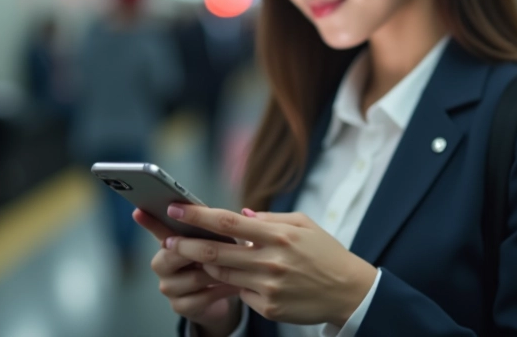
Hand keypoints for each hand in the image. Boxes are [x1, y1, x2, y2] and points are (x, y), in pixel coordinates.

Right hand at [133, 210, 241, 335]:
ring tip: (239, 267)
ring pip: (195, 277)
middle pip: (174, 254)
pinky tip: (236, 285)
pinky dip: (222, 290)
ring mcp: (168, 287)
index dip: (149, 221)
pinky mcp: (179, 306)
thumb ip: (210, 229)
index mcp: (168, 243)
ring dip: (219, 272)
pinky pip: (203, 297)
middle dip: (201, 250)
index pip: (158, 229)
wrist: (218, 296)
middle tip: (226, 246)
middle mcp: (162, 264)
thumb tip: (233, 211)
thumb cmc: (213, 261)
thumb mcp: (212, 242)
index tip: (139, 210)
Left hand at [163, 205, 377, 326]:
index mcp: (278, 235)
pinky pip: (240, 293)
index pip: (228, 222)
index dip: (197, 215)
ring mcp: (268, 286)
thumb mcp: (304, 225)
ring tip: (199, 256)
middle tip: (167, 240)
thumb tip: (240, 215)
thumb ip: (270, 219)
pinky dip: (234, 283)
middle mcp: (270, 260)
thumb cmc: (325, 253)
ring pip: (223, 273)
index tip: (175, 209)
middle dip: (186, 245)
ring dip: (206, 265)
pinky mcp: (268, 307)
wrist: (349, 292)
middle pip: (215, 251)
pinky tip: (236, 278)